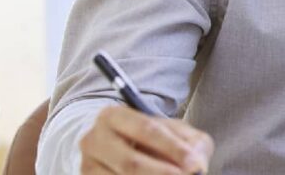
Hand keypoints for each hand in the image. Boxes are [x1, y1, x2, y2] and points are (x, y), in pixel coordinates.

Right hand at [80, 105, 212, 173]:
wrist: (119, 147)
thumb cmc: (152, 139)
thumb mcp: (173, 131)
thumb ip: (190, 143)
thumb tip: (196, 166)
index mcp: (114, 116)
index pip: (146, 130)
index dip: (172, 148)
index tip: (193, 163)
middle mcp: (94, 140)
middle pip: (130, 162)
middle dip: (162, 173)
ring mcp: (88, 167)